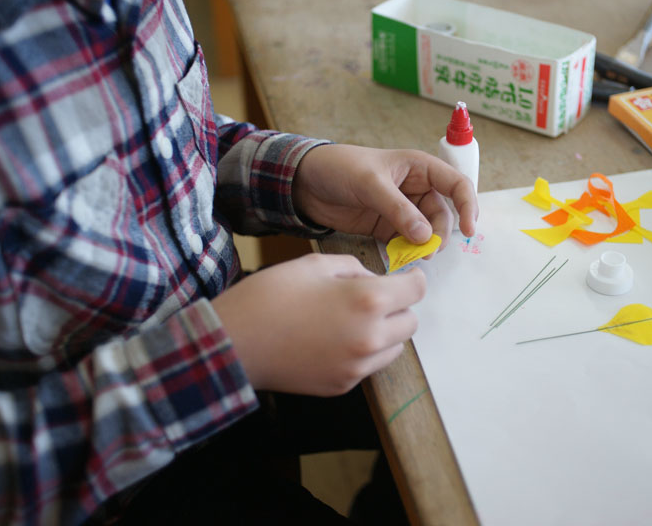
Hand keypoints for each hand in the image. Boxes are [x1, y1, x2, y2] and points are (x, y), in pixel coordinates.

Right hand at [212, 254, 424, 395]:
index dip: (412, 280)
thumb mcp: (315, 265)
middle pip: (411, 322)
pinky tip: (333, 340)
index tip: (405, 278)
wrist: (234, 343)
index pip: (417, 290)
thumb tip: (373, 279)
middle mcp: (370, 337)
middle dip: (398, 308)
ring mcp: (358, 366)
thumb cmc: (270, 296)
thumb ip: (354, 269)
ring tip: (350, 321)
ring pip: (394, 348)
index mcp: (368, 300)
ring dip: (384, 333)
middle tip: (372, 299)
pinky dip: (362, 353)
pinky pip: (369, 366)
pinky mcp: (343, 385)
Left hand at [292, 145, 477, 247]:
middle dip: (441, 233)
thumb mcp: (370, 183)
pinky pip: (407, 242)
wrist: (305, 182)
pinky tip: (402, 258)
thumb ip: (398, 210)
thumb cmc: (339, 168)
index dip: (467, 206)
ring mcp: (403, 210)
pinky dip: (409, 252)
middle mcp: (416, 188)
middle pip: (444, 214)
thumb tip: (426, 236)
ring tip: (416, 257)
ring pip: (427, 232)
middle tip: (429, 251)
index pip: (456, 184)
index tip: (469, 229)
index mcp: (419, 167)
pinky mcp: (388, 227)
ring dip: (426, 246)